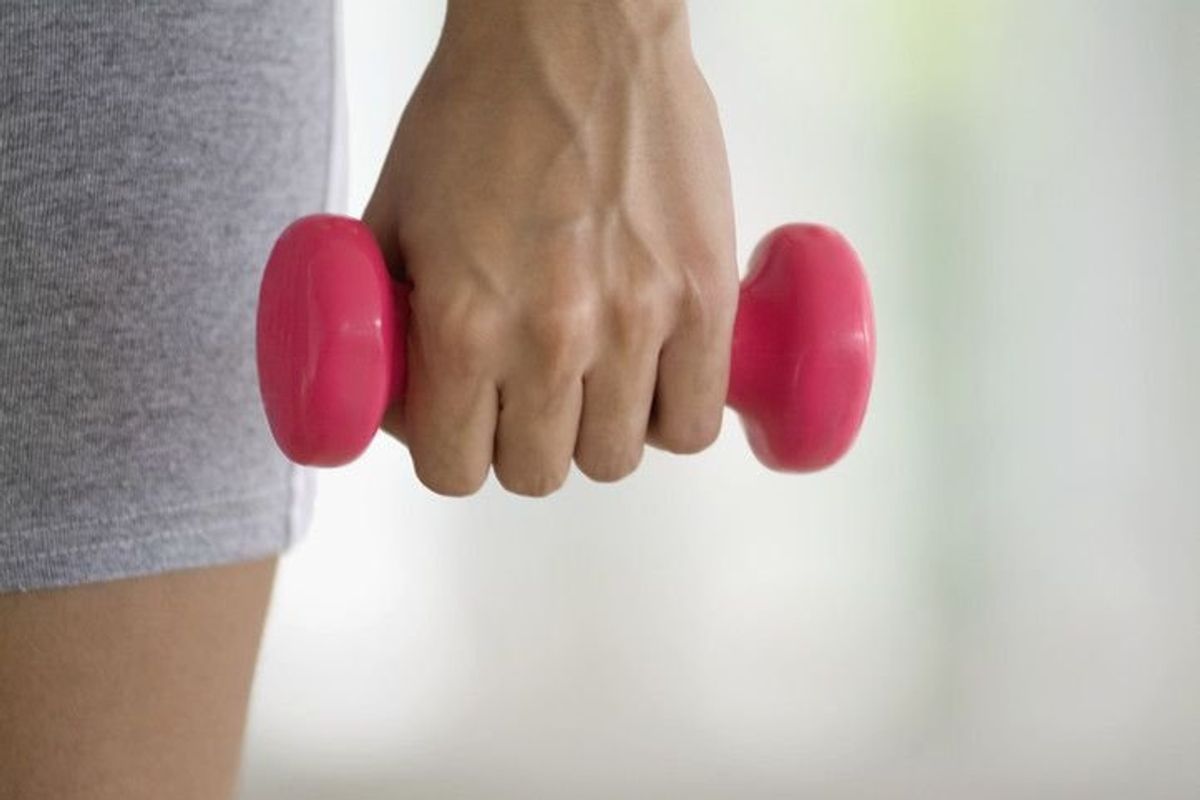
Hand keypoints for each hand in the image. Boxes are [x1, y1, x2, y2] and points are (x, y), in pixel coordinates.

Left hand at [362, 0, 737, 496]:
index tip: (464, 427)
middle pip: (540, 472)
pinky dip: (671, 417)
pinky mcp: (704, 295)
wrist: (573, 26)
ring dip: (597, 434)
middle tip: (528, 398)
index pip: (456, 468)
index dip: (454, 454)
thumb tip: (387, 384)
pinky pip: (695, 419)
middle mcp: (553, 335)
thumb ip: (385, 311)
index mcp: (465, 321)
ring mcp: (638, 318)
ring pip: (617, 457)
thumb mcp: (393, 211)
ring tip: (594, 384)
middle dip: (525, 445)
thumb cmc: (480, 106)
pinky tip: (655, 381)